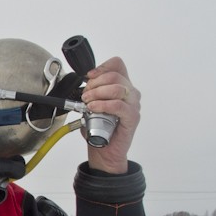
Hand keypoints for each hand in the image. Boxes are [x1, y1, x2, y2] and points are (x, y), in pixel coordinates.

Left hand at [79, 56, 140, 173]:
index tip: (89, 76)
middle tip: (85, 95)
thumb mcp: (91, 105)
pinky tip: (93, 108)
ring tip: (88, 102)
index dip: (102, 67)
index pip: (118, 65)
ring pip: (117, 88)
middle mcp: (130, 93)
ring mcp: (133, 105)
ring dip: (98, 93)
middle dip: (95, 83)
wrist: (104, 151)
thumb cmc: (99, 128)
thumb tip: (82, 86)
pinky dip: (103, 104)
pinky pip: (119, 105)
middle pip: (114, 75)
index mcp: (122, 86)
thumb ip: (91, 93)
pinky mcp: (132, 117)